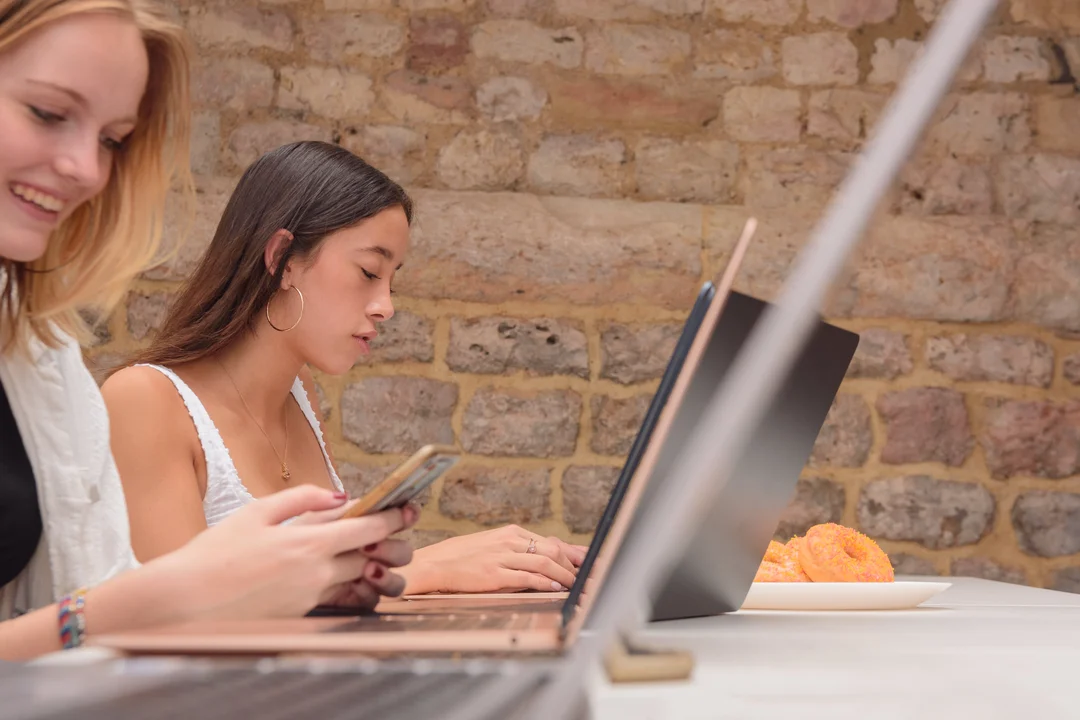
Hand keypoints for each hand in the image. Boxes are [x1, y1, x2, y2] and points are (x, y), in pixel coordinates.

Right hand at [160, 486, 418, 620]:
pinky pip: (340, 601)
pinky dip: (353, 590)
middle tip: (402, 533)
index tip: (409, 507)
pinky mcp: (301, 616)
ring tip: (381, 555)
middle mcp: (315, 573)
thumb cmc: (212, 554)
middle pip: (372, 557)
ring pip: (359, 582)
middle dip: (392, 544)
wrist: (182, 603)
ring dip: (376, 569)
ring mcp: (309, 598)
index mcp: (307, 543)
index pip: (367, 528)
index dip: (393, 517)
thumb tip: (337, 494)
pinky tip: (354, 580)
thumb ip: (300, 499)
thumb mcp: (255, 513)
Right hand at [400, 525, 588, 594]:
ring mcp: (502, 557)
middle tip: (588, 578)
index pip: (551, 542)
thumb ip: (518, 550)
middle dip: (574, 566)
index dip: (574, 554)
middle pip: (552, 551)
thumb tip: (546, 557)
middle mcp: (509, 541)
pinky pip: (527, 577)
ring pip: (544, 564)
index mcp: (511, 532)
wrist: (435, 563)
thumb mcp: (493, 545)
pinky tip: (556, 588)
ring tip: (577, 586)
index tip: (590, 563)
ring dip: (565, 576)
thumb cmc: (463, 557)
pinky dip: (545, 583)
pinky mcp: (494, 574)